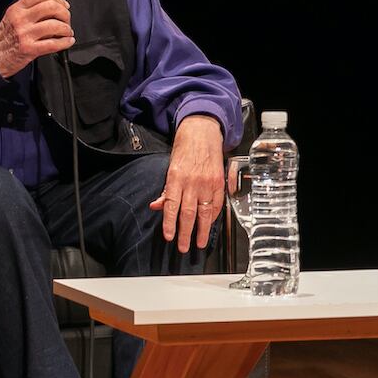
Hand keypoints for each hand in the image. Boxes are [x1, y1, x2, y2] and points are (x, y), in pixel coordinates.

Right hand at [0, 0, 72, 77]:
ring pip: (55, 25)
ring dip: (66, 29)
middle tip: (66, 19)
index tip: (64, 4)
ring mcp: (25, 34)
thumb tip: (55, 7)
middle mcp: (20, 19)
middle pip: (51, 7)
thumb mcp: (14, 16)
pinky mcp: (30, 49)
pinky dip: (65, 42)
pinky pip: (54, 44)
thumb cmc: (6, 36)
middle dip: (64, 13)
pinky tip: (67, 41)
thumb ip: (31, 10)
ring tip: (67, 32)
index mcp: (17, 9)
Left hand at [147, 114, 225, 250]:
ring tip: (200, 243)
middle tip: (183, 247)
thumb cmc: (185, 148)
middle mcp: (193, 182)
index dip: (170, 224)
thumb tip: (157, 206)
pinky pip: (217, 204)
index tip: (169, 237)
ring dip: (202, 230)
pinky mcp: (219, 182)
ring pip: (204, 213)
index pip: (172, 206)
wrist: (203, 131)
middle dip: (185, 233)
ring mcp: (208, 183)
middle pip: (188, 213)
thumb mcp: (170, 166)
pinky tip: (210, 225)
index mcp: (176, 177)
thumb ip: (166, 189)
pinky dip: (213, 217)